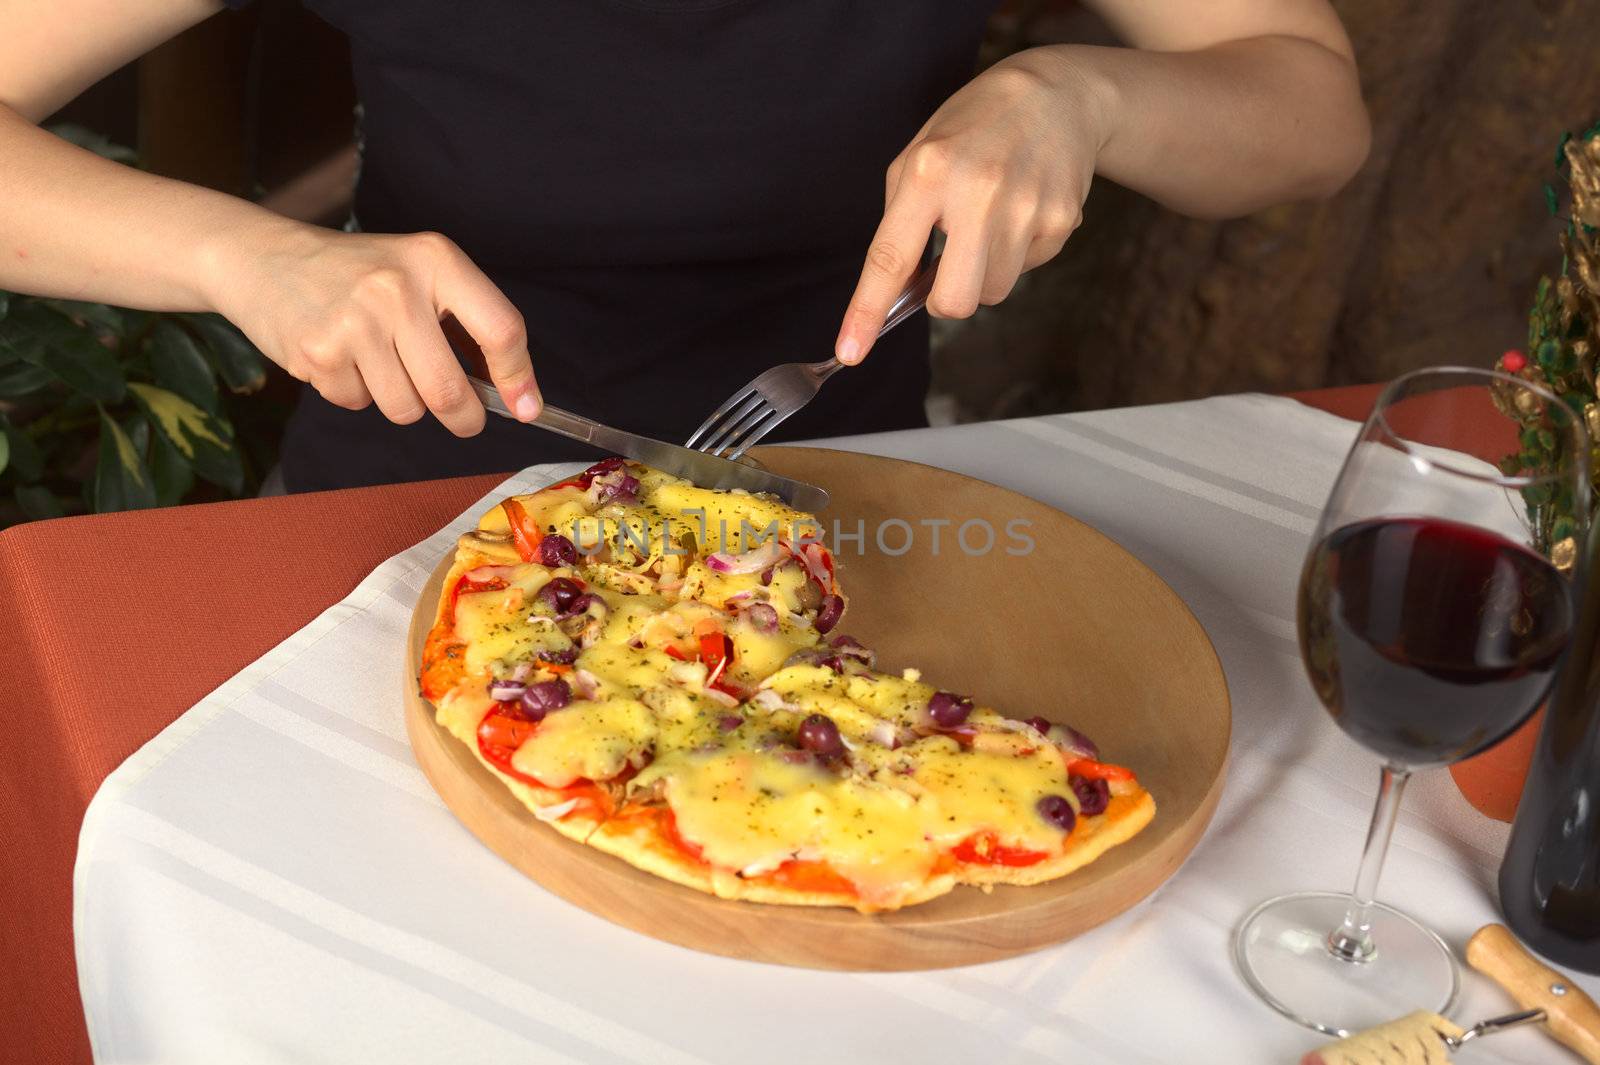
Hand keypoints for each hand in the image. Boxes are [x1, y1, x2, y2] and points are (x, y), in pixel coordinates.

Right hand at [208, 224, 537, 435]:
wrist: (262, 257)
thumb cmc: (355, 273)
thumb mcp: (417, 272)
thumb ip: (462, 323)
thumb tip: (512, 392)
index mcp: (436, 260)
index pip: (501, 329)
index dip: (519, 377)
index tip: (528, 408)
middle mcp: (397, 288)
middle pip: (451, 391)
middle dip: (464, 418)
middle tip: (463, 419)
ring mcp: (355, 321)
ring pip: (406, 408)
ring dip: (401, 402)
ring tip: (378, 362)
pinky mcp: (318, 352)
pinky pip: (359, 404)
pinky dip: (356, 393)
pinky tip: (340, 356)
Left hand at [835, 51, 1106, 364]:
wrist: (1056, 95)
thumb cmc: (973, 129)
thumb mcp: (918, 155)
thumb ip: (901, 221)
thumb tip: (899, 292)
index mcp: (928, 173)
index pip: (890, 258)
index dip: (867, 311)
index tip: (851, 351)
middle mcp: (978, 193)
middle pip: (954, 301)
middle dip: (945, 300)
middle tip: (948, 267)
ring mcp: (1025, 209)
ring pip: (992, 293)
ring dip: (983, 273)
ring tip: (991, 221)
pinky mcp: (1061, 221)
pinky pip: (1025, 270)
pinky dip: (1016, 253)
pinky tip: (1021, 210)